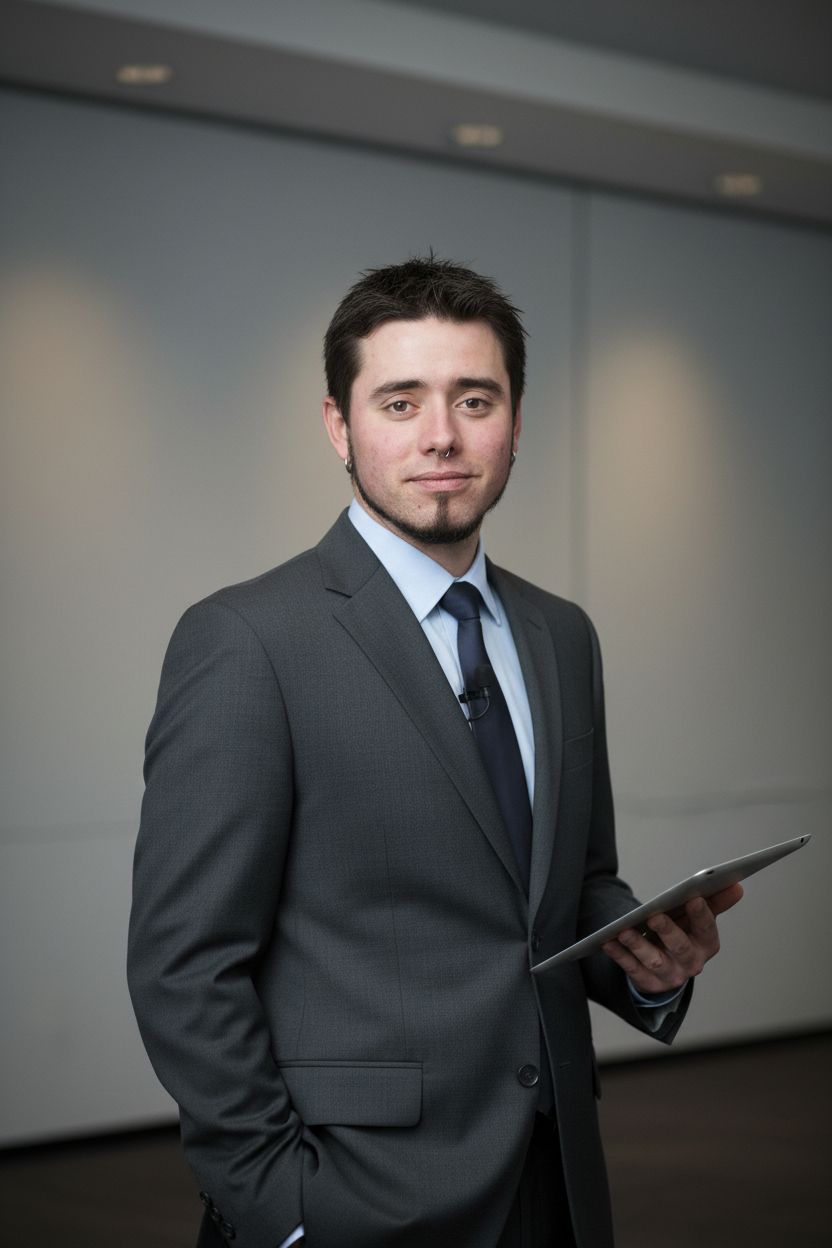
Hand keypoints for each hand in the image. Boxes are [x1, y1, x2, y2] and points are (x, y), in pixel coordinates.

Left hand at [602, 882, 743, 995]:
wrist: (668, 967)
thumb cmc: (684, 932)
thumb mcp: (698, 918)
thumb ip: (715, 901)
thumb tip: (737, 885)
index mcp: (707, 944)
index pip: (706, 929)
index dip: (701, 914)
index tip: (693, 897)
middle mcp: (690, 963)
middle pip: (680, 947)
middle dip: (667, 931)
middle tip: (654, 916)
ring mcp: (669, 975)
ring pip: (653, 961)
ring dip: (638, 946)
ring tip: (624, 930)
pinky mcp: (648, 983)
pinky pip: (632, 969)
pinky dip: (619, 955)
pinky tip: (608, 941)